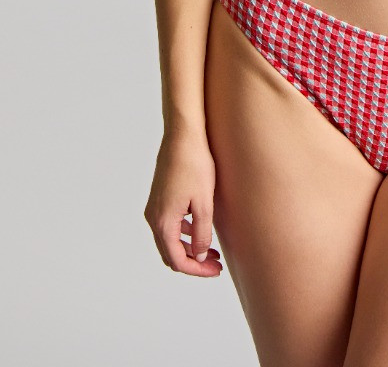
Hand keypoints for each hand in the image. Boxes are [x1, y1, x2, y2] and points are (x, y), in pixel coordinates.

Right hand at [143, 127, 223, 276]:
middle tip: (216, 264)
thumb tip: (200, 255)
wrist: (183, 136)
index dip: (197, 270)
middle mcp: (153, 218)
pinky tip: (200, 228)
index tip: (215, 270)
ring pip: (169, 239)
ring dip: (189, 247)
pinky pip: (168, 224)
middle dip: (193, 261)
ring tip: (212, 249)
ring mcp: (154, 207)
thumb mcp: (204, 203)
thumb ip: (201, 234)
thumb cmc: (195, 166)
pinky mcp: (159, 197)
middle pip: (170, 253)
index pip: (177, 260)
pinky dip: (183, 233)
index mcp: (163, 223)